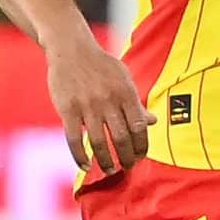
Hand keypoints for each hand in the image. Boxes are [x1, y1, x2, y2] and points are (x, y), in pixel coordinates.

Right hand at [46, 34, 154, 174]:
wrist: (70, 49)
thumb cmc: (100, 65)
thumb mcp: (123, 78)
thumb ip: (136, 102)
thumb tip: (152, 121)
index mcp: (125, 92)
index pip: (139, 127)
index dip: (141, 147)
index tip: (140, 157)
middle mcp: (108, 100)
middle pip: (121, 139)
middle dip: (126, 158)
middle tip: (127, 167)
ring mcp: (87, 106)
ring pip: (99, 143)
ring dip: (105, 162)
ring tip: (109, 170)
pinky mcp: (67, 110)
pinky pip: (74, 140)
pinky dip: (80, 157)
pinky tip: (85, 166)